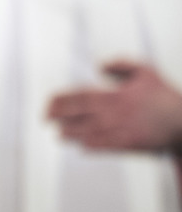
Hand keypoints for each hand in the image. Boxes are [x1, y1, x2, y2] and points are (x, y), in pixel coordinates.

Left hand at [48, 60, 181, 152]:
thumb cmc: (164, 97)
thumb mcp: (146, 72)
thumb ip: (121, 64)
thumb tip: (100, 65)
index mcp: (116, 95)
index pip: (80, 97)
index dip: (61, 101)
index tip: (49, 104)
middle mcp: (115, 113)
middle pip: (79, 115)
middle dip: (59, 117)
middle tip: (45, 119)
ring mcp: (121, 130)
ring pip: (88, 133)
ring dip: (71, 134)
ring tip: (58, 135)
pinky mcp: (129, 145)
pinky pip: (105, 147)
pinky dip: (91, 147)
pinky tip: (80, 147)